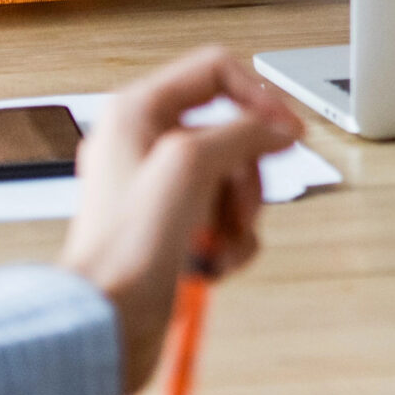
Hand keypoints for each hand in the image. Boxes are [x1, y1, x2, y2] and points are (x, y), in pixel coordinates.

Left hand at [60, 45, 301, 389]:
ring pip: (233, 180)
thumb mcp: (191, 164)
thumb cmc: (124, 249)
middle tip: (240, 207)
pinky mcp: (171, 230)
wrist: (106, 322)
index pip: (216, 72)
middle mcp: (145, 145)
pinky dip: (231, 243)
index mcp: (137, 112)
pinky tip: (214, 263)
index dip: (259, 98)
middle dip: (247, 177)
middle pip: (232, 133)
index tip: (287, 132)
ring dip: (240, 217)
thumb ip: (244, 133)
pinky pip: (225, 220)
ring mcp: (158, 191)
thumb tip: (279, 130)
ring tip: (220, 243)